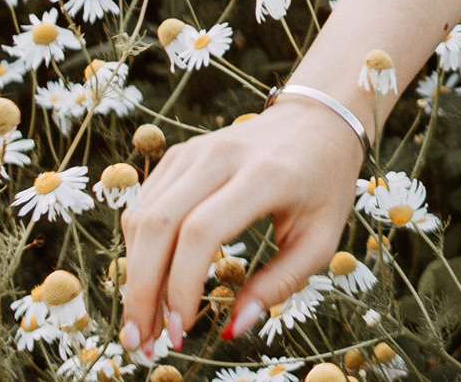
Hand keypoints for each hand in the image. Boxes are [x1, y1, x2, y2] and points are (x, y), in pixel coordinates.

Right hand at [119, 98, 365, 351]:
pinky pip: (144, 205)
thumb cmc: (325, 184)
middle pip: (158, 224)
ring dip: (134, 275)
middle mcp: (222, 156)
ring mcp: (195, 151)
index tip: (182, 331)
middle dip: (142, 290)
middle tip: (142, 341)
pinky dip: (138, 249)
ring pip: (142, 216)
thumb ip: (280, 284)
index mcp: (265, 175)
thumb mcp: (320, 238)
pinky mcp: (180, 154)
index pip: (201, 231)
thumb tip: (232, 330)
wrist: (319, 120)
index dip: (181, 285)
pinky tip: (151, 282)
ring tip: (144, 321)